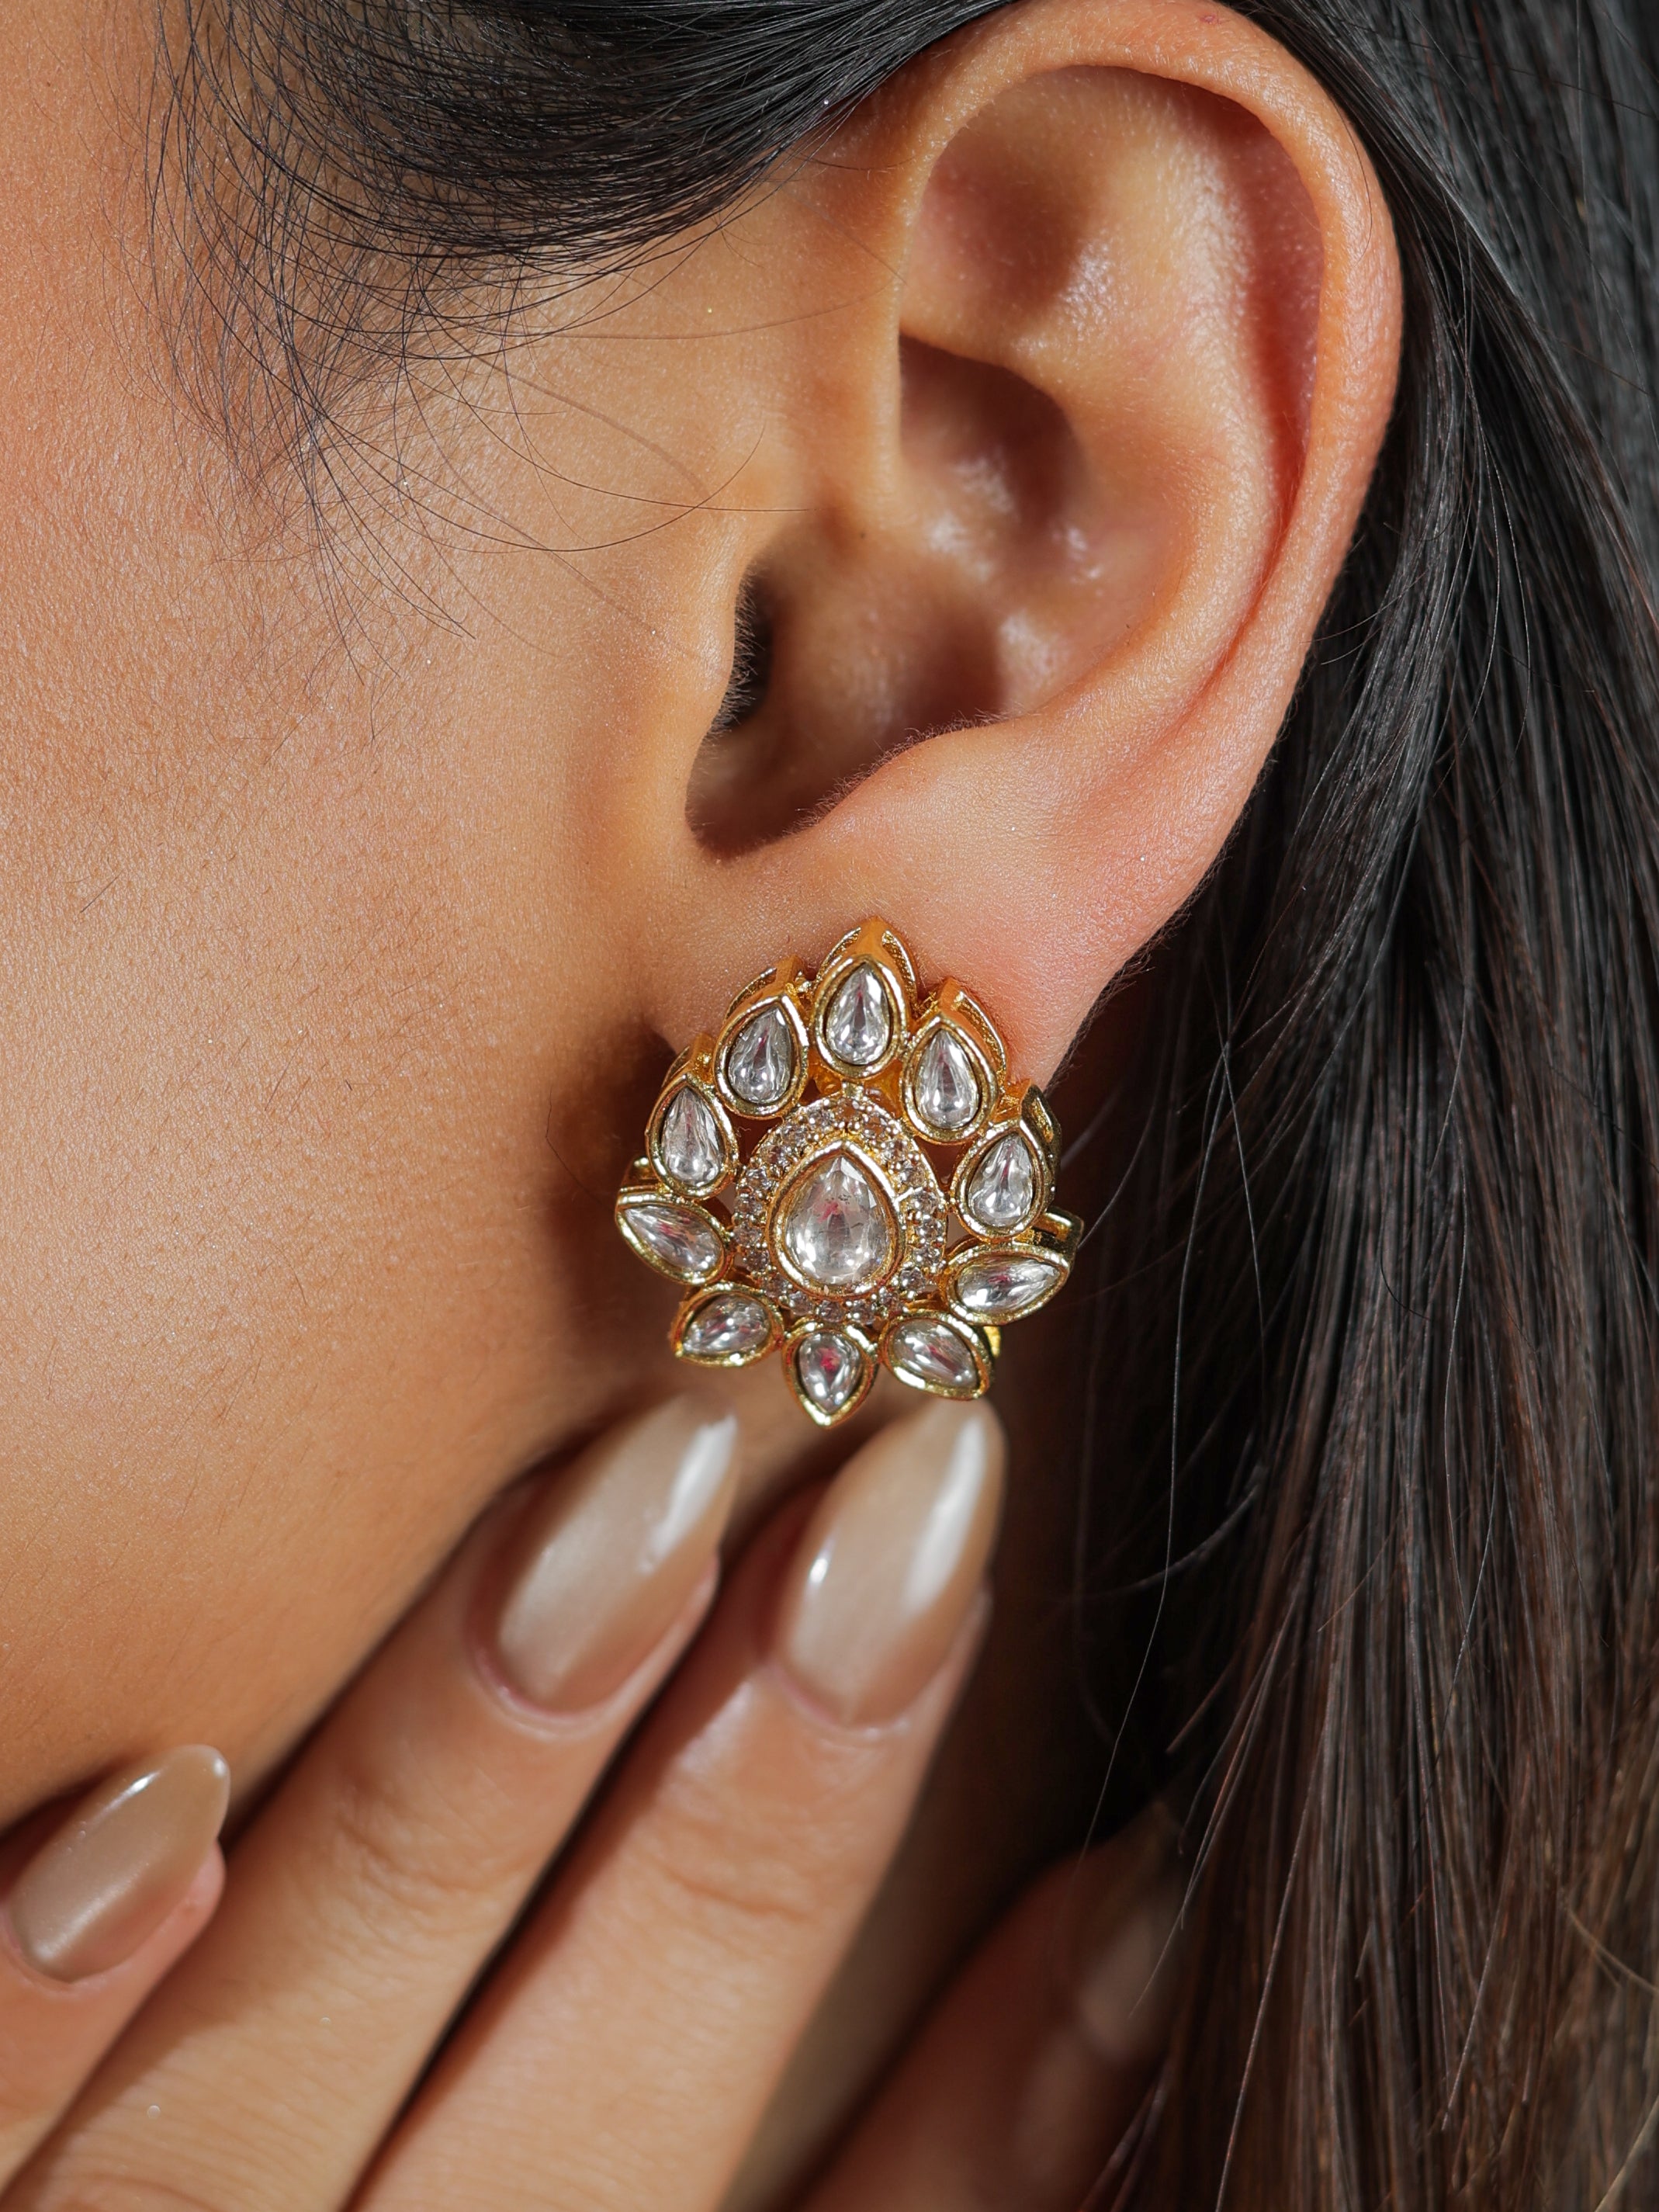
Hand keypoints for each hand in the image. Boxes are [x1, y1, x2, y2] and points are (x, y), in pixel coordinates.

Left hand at [0, 1396, 1181, 2208]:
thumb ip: (954, 2169)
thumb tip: (1147, 1905)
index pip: (836, 2209)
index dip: (924, 1925)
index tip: (992, 1596)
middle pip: (576, 2134)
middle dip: (744, 1823)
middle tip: (881, 1493)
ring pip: (269, 2090)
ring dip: (450, 1813)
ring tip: (619, 1517)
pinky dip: (34, 1996)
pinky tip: (147, 1809)